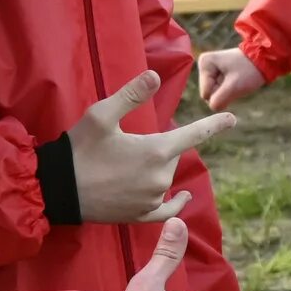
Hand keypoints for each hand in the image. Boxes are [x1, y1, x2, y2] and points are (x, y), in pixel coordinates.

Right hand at [66, 71, 235, 223]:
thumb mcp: (101, 114)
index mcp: (156, 151)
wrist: (57, 190)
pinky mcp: (142, 216)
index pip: (194, 134)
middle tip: (122, 148)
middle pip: (171, 156)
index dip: (214, 124)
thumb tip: (155, 75)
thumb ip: (131, 95)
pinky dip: (174, 202)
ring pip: (165, 177)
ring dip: (154, 170)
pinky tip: (182, 196)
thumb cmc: (79, 149)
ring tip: (120, 167)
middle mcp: (160, 177)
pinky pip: (167, 208)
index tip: (233, 119)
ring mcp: (153, 199)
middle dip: (157, 148)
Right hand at [195, 48, 270, 113]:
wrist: (264, 60)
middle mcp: (204, 65)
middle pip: (209, 94)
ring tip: (238, 80)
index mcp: (204, 63)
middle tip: (237, 81)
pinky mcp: (217, 75)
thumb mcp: (234, 87)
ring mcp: (210, 70)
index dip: (221, 93)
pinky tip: (237, 81)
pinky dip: (230, 90)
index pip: (206, 93)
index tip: (234, 80)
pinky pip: (220, 91)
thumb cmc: (249, 70)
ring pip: (215, 94)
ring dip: (228, 92)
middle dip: (224, 93)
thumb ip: (219, 99)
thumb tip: (212, 108)